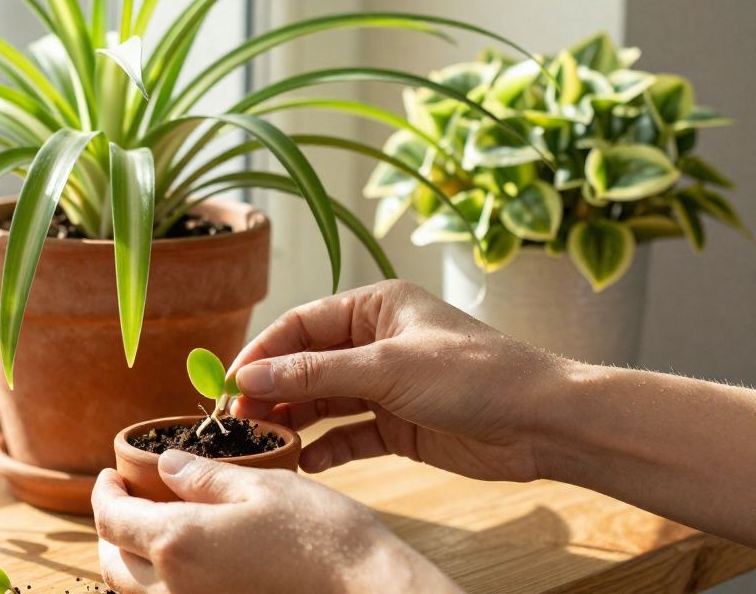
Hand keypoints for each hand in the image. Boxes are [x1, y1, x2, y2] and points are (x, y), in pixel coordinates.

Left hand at [91, 450, 457, 593]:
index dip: (104, 493)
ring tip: (150, 532)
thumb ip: (204, 477)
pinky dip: (159, 587)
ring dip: (130, 563)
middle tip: (125, 501)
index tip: (110, 475)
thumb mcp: (262, 486)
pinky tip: (184, 565)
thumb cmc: (322, 536)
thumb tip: (164, 465)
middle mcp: (174, 591)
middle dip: (110, 530)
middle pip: (112, 565)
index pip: (111, 519)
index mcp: (178, 543)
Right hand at [229, 279, 568, 482]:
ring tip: (265, 442)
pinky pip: (349, 436)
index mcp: (374, 308)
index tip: (227, 383)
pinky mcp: (399, 426)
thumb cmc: (474, 374)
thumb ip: (315, 372)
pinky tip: (304, 462)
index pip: (300, 325)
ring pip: (324, 401)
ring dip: (295, 420)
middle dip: (272, 390)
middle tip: (237, 421)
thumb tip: (250, 375)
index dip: (261, 353)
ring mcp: (387, 386)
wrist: (543, 422)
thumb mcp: (386, 368)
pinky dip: (326, 448)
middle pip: (306, 364)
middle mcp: (376, 342)